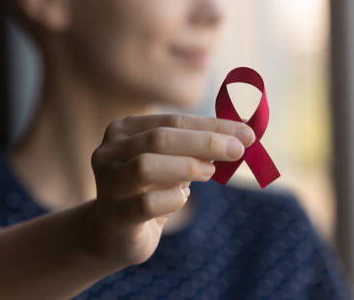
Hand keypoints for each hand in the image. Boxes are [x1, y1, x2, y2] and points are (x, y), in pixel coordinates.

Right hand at [86, 114, 255, 265]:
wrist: (113, 233)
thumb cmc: (149, 189)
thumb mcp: (171, 162)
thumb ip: (195, 147)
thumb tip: (240, 136)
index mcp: (124, 129)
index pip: (174, 120)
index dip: (212, 126)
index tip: (246, 133)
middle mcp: (109, 151)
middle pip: (160, 138)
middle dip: (205, 142)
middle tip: (238, 150)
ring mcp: (108, 183)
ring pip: (146, 166)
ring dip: (187, 167)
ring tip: (210, 172)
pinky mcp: (114, 215)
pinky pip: (147, 203)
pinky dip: (173, 199)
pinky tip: (183, 198)